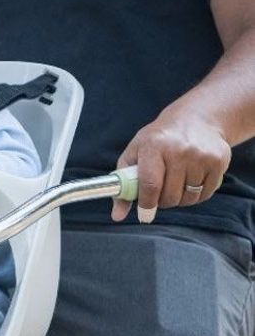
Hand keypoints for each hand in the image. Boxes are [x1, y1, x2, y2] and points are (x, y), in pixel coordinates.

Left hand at [111, 106, 230, 222]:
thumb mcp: (134, 154)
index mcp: (153, 146)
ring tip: (175, 183)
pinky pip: (205, 194)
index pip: (150, 184)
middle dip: (162, 201)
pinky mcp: (218, 161)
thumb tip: (117, 216)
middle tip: (160, 192)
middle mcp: (179, 149)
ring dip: (179, 198)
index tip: (144, 215)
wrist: (196, 119)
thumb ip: (123, 185)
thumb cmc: (158, 140)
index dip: (146, 204)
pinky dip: (195, 195)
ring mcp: (201, 155)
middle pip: (170, 196)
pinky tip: (190, 180)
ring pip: (188, 198)